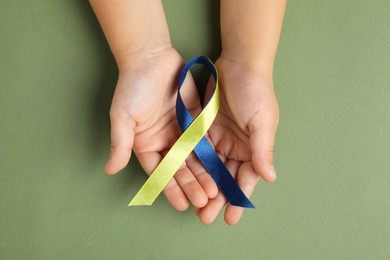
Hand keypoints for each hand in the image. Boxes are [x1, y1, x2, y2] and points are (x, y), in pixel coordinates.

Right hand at [105, 48, 217, 209]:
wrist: (152, 58)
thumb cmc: (133, 87)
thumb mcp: (122, 117)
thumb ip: (119, 144)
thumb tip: (109, 169)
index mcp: (146, 145)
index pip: (160, 172)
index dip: (170, 189)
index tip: (182, 205)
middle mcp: (164, 142)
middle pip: (179, 169)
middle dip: (191, 185)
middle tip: (204, 201)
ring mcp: (180, 132)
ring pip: (194, 158)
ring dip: (204, 174)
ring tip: (215, 191)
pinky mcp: (194, 121)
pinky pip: (204, 140)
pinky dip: (211, 154)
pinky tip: (220, 167)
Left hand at [194, 57, 278, 224]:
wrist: (238, 63)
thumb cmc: (256, 92)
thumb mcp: (262, 121)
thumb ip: (263, 149)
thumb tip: (270, 178)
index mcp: (253, 149)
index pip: (245, 179)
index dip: (238, 199)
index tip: (230, 218)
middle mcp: (235, 147)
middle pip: (224, 178)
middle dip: (216, 199)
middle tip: (205, 218)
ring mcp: (218, 139)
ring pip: (209, 168)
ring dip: (202, 186)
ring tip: (194, 206)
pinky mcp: (203, 129)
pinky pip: (196, 150)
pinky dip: (191, 166)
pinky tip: (184, 179)